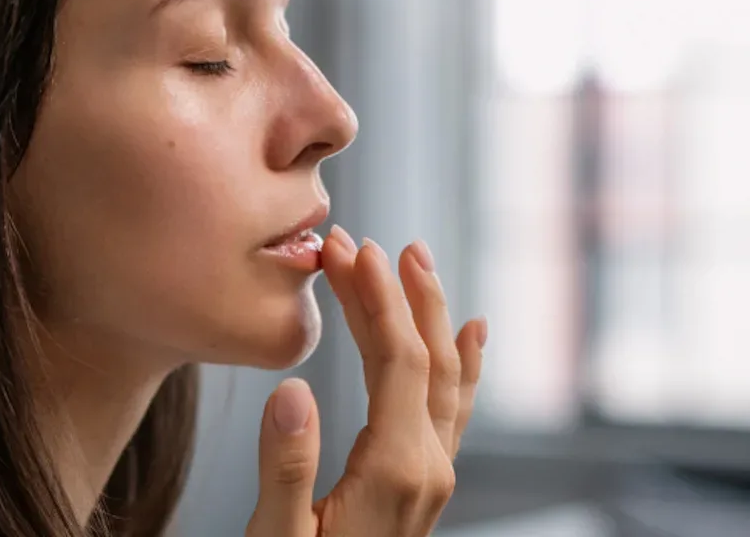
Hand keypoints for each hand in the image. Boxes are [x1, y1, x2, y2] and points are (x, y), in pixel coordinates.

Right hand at [246, 226, 486, 536]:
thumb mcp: (278, 536)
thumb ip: (285, 467)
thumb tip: (294, 390)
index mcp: (395, 472)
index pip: (396, 361)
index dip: (376, 299)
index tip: (350, 249)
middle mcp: (427, 468)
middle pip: (426, 357)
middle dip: (397, 292)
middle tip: (362, 243)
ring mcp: (432, 476)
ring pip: (443, 376)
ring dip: (428, 313)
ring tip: (414, 261)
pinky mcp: (423, 481)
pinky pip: (454, 407)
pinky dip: (464, 362)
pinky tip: (470, 332)